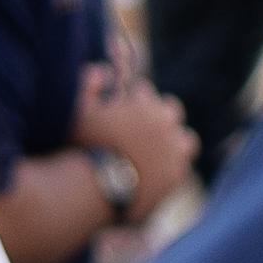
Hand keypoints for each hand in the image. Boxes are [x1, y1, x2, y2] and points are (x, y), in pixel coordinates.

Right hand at [72, 61, 198, 216]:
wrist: (91, 191)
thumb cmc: (79, 147)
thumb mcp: (76, 110)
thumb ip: (88, 82)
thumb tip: (105, 71)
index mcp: (145, 104)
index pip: (146, 91)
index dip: (134, 97)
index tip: (125, 105)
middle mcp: (166, 125)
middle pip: (171, 111)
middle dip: (159, 115)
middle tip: (143, 126)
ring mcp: (175, 153)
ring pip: (186, 141)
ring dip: (174, 141)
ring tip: (157, 151)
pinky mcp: (175, 179)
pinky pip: (180, 169)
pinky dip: (170, 168)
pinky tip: (155, 173)